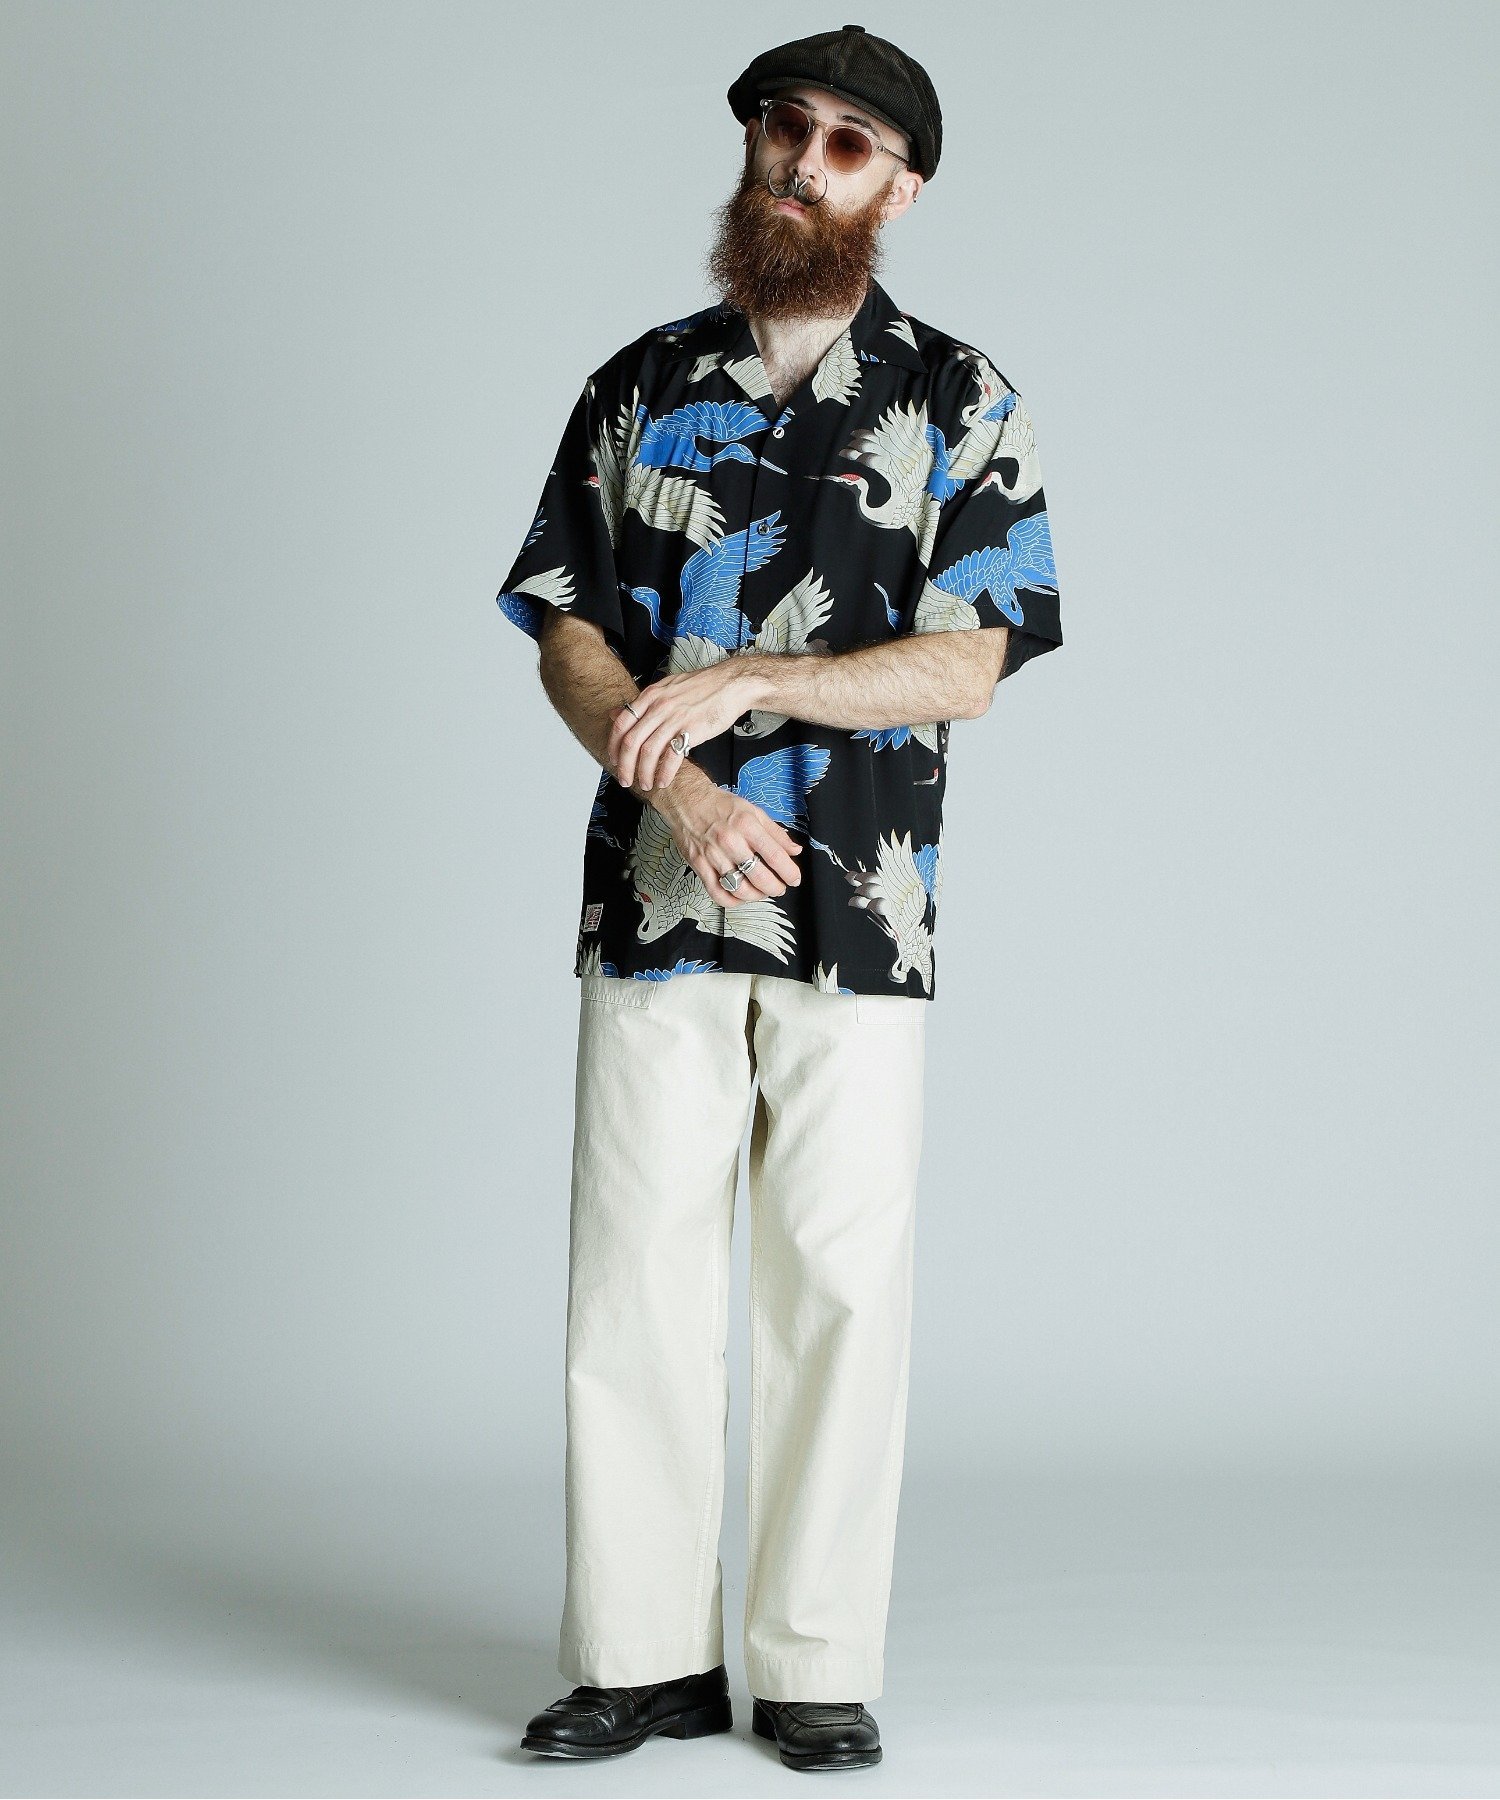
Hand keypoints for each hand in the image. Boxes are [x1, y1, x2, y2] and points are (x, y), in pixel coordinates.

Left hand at [607, 657, 757, 792]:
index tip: (614, 759)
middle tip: (625, 779)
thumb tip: (617, 712)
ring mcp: (675, 718)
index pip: (622, 723)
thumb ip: (643, 702)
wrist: (731, 684)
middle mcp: (659, 707)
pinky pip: (671, 756)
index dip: (614, 745)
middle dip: (625, 766)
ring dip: (643, 773)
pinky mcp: (691, 730)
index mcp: (651, 696)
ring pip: (648, 752)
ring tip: (645, 784)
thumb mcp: (666, 687)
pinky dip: (665, 773)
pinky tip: (664, 780)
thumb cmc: (703, 686)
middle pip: (631, 741)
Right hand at [663, 782, 803, 908]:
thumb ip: (776, 833)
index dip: (789, 872)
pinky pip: (717, 892)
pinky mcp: (699, 865)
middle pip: (759, 876)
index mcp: (747, 825)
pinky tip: (740, 896)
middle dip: (775, 888)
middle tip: (779, 888)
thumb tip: (794, 850)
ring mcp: (713, 855)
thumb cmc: (720, 805)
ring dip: (756, 896)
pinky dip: (732, 901)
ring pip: (739, 888)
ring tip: (761, 892)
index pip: (774, 856)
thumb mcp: (754, 811)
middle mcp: (730, 841)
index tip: (794, 879)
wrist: (688, 801)